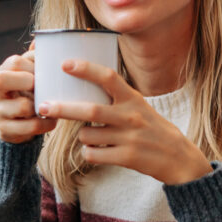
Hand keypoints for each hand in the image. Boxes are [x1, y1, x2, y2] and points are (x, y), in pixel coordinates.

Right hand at [0, 47, 57, 143]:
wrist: (16, 125)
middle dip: (27, 81)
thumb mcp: (28, 75)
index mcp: (0, 73)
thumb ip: (34, 59)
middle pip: (1, 79)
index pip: (14, 62)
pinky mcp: (5, 131)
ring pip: (22, 106)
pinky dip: (45, 124)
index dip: (33, 65)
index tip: (47, 72)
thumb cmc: (26, 94)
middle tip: (43, 87)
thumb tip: (40, 40)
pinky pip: (30, 127)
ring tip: (53, 105)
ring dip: (42, 105)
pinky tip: (52, 121)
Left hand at [37, 60, 212, 184]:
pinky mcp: (127, 158)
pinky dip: (89, 152)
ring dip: (82, 136)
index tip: (65, 63)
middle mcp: (130, 116)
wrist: (178, 157)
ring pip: (87, 135)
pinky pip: (93, 154)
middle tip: (43, 106)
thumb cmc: (151, 127)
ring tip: (93, 136)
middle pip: (90, 110)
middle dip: (63, 108)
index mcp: (132, 98)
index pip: (108, 77)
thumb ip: (115, 97)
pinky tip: (99, 151)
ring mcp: (129, 138)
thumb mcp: (138, 105)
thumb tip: (81, 85)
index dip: (85, 69)